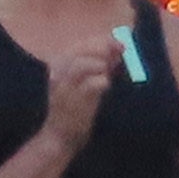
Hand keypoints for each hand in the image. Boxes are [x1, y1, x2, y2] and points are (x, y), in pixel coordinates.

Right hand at [33, 26, 120, 152]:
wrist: (60, 136)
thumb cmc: (74, 109)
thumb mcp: (83, 83)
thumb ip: (98, 67)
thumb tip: (118, 50)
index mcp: (58, 67)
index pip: (78, 45)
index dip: (100, 41)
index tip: (119, 43)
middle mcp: (58, 75)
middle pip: (80, 50)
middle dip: (103, 48)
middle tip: (120, 51)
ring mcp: (65, 88)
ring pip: (83, 64)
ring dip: (101, 65)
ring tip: (107, 73)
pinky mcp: (75, 102)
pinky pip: (92, 84)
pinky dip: (103, 81)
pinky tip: (106, 86)